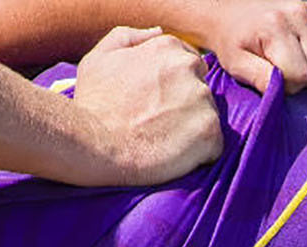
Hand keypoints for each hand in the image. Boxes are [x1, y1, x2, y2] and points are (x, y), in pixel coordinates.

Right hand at [71, 26, 222, 187]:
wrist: (95, 145)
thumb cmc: (94, 105)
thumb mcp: (99, 58)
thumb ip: (129, 37)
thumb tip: (157, 32)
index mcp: (167, 47)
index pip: (188, 65)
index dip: (172, 88)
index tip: (155, 104)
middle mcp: (189, 67)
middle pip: (199, 90)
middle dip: (184, 106)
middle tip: (156, 124)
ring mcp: (202, 99)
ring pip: (207, 116)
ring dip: (191, 129)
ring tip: (162, 140)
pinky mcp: (209, 131)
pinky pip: (213, 145)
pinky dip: (198, 153)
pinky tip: (172, 155)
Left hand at [203, 1, 306, 93]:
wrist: (237, 13)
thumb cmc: (236, 43)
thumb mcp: (236, 64)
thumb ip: (258, 78)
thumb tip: (282, 91)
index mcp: (276, 26)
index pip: (302, 75)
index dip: (289, 86)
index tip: (273, 77)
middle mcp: (302, 13)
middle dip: (305, 81)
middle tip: (285, 71)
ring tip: (298, 64)